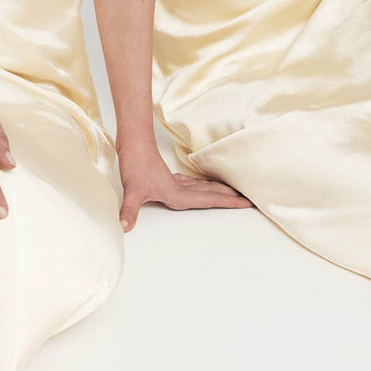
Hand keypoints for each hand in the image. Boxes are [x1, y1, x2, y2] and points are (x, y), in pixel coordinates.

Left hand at [118, 153, 251, 231]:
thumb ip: (129, 211)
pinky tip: (198, 186)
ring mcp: (174, 181)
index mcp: (177, 194)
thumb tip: (123, 228)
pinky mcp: (167, 177)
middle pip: (210, 193)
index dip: (228, 202)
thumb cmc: (134, 164)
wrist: (133, 142)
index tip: (246, 202)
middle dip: (229, 196)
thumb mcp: (131, 191)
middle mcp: (179, 188)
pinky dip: (200, 185)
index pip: (209, 200)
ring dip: (217, 190)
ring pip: (201, 187)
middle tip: (247, 199)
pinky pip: (190, 183)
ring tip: (231, 192)